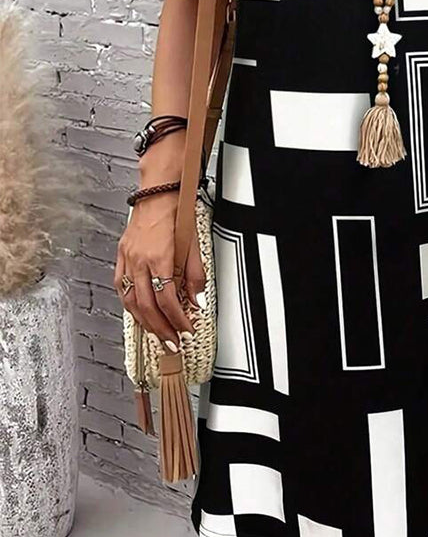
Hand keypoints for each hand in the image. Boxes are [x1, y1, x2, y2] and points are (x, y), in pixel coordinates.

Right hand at [114, 190, 204, 350]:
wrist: (158, 193)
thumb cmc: (176, 213)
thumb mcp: (194, 245)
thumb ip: (195, 275)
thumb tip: (197, 301)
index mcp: (159, 257)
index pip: (167, 299)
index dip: (177, 319)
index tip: (186, 330)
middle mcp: (139, 260)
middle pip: (147, 305)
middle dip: (160, 329)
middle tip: (172, 343)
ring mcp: (127, 258)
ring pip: (130, 300)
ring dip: (144, 322)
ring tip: (157, 334)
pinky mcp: (121, 256)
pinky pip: (121, 287)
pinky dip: (130, 305)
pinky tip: (139, 314)